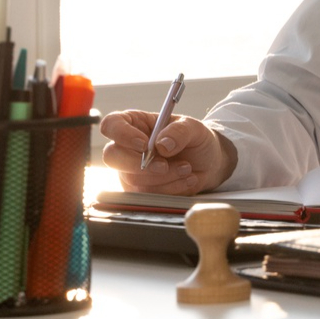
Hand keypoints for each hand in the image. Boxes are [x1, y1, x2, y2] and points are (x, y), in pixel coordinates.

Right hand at [99, 110, 236, 195]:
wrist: (208, 164)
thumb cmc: (195, 140)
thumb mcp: (193, 128)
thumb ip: (180, 131)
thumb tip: (162, 144)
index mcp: (135, 123)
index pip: (111, 125)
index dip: (122, 135)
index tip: (144, 144)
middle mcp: (127, 147)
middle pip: (112, 157)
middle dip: (139, 164)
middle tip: (165, 165)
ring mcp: (130, 171)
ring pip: (132, 179)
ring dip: (163, 178)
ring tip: (187, 169)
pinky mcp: (139, 190)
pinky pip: (147, 195)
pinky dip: (169, 189)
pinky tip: (186, 180)